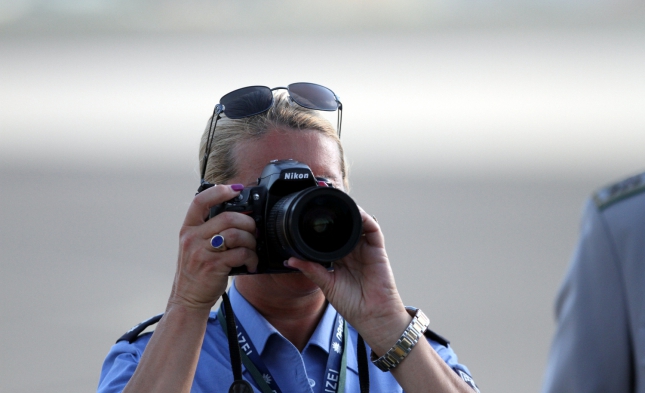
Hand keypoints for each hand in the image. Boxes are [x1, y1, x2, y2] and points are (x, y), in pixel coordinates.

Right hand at [169, 184, 257, 310]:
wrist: (187, 299)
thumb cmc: (196, 272)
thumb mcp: (194, 246)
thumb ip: (209, 230)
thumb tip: (238, 216)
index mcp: (188, 229)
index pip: (200, 201)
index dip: (219, 191)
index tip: (235, 189)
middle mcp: (192, 238)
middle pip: (227, 217)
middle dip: (247, 222)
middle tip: (253, 231)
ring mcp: (201, 252)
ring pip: (236, 234)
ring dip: (251, 241)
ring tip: (252, 249)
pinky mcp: (213, 266)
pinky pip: (240, 254)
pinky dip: (252, 258)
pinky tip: (251, 263)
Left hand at [287, 207, 410, 353]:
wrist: (372, 316)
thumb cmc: (352, 304)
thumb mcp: (326, 284)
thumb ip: (311, 270)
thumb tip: (290, 260)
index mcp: (339, 258)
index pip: (329, 237)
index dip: (321, 227)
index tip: (307, 217)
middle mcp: (352, 251)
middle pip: (343, 227)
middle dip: (335, 215)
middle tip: (321, 203)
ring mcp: (365, 249)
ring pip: (358, 224)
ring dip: (349, 213)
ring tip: (338, 203)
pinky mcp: (377, 250)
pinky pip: (373, 230)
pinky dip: (365, 219)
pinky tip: (355, 213)